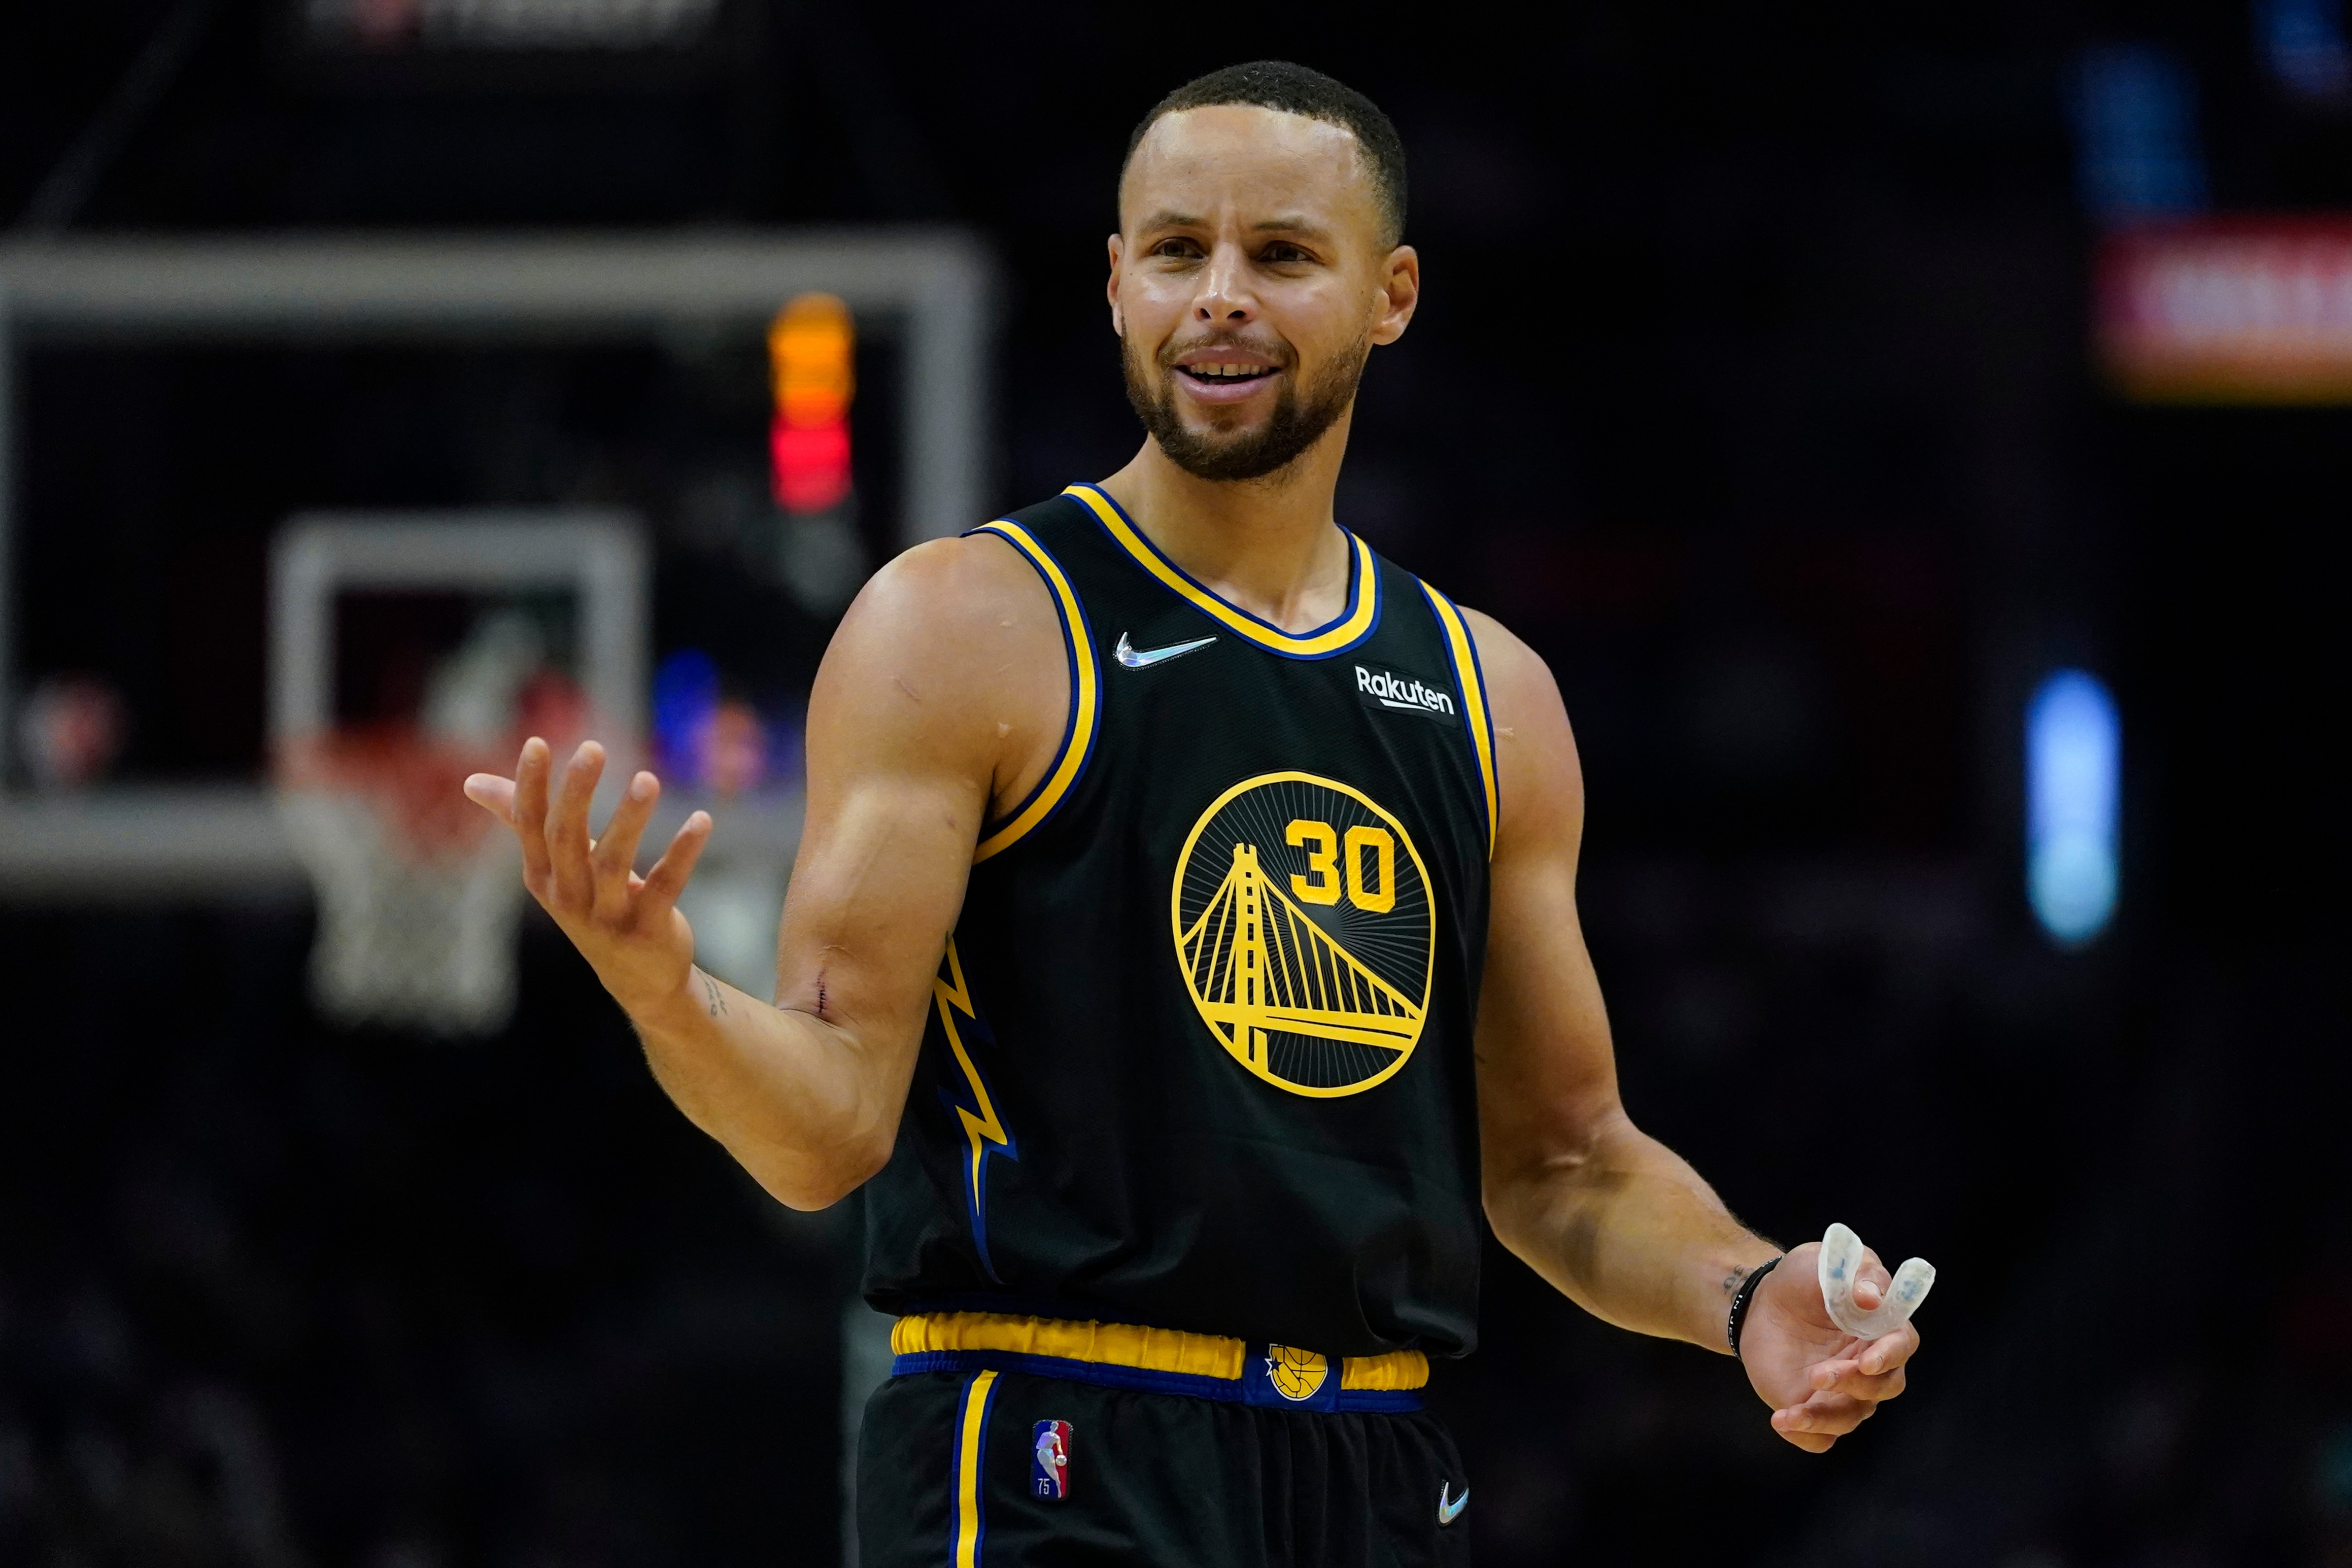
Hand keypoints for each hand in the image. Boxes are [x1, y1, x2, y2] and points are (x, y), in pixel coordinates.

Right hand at [463, 738, 712, 1017]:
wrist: (638, 978)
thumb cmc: (591, 904)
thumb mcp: (555, 867)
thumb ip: (518, 820)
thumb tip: (470, 782)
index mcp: (543, 876)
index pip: (529, 826)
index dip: (530, 786)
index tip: (537, 743)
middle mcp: (568, 897)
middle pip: (566, 839)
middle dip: (576, 792)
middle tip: (593, 748)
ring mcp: (607, 917)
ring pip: (614, 863)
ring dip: (630, 819)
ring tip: (648, 778)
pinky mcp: (647, 929)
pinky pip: (665, 886)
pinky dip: (682, 853)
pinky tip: (702, 820)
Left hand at [1739, 1241, 1919, 1452]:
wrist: (1760, 1301)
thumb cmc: (1803, 1279)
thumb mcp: (1826, 1261)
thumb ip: (1856, 1273)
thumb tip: (1873, 1297)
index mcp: (1881, 1328)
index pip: (1901, 1346)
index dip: (1889, 1356)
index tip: (1866, 1360)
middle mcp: (1869, 1365)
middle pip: (1882, 1388)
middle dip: (1854, 1385)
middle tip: (1819, 1374)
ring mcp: (1843, 1392)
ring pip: (1850, 1418)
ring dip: (1823, 1417)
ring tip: (1789, 1411)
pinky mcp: (1815, 1408)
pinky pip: (1820, 1439)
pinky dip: (1805, 1436)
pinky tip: (1781, 1422)